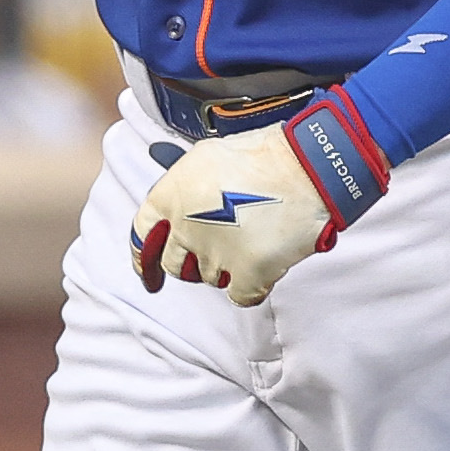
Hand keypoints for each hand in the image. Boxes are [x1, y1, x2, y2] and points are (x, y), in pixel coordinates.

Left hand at [129, 98, 387, 307]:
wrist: (308, 166)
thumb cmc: (263, 155)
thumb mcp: (205, 157)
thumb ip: (183, 186)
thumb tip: (175, 208)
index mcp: (170, 196)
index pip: (141, 238)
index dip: (144, 257)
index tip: (148, 270)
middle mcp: (185, 227)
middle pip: (175, 264)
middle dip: (192, 261)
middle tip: (218, 247)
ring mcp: (214, 254)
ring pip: (209, 278)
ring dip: (227, 267)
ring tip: (253, 240)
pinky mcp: (246, 273)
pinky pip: (240, 295)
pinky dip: (252, 286)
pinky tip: (266, 266)